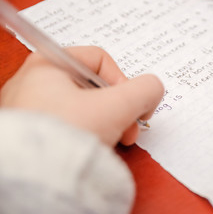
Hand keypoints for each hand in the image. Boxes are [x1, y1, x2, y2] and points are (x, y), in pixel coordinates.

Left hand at [0, 46, 163, 146]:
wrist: (35, 179)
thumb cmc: (69, 134)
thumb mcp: (118, 106)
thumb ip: (146, 89)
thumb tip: (152, 90)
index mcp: (48, 63)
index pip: (100, 60)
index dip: (124, 82)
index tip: (131, 107)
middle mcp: (34, 81)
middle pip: (94, 86)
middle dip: (119, 109)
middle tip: (129, 131)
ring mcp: (31, 106)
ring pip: (84, 106)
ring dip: (107, 123)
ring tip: (111, 143)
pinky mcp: (33, 128)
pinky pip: (70, 122)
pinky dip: (87, 132)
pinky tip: (92, 148)